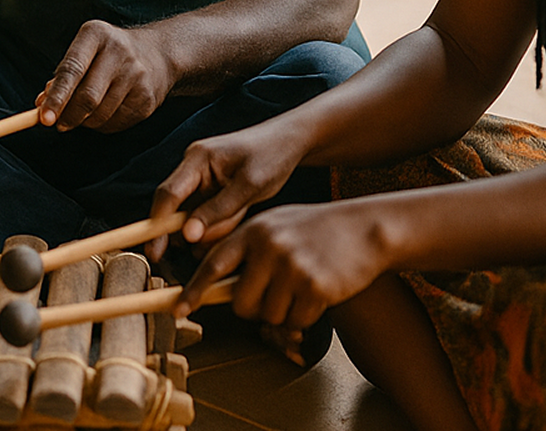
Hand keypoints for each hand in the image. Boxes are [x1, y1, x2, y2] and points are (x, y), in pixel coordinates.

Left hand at [38, 20, 176, 131]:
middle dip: (69, 116)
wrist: (158, 54)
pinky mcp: (148, 99)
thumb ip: (63, 75)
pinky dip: (102, 125)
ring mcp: (138, 76)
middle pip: (88, 97)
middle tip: (58, 125)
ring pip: (101, 115)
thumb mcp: (85, 51)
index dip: (57, 97)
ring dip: (85, 122)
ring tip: (83, 114)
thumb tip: (41, 104)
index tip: (44, 118)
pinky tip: (102, 114)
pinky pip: (116, 123)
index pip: (72, 69)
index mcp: (97, 34)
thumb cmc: (108, 54)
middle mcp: (120, 52)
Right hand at [148, 126, 302, 259]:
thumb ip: (218, 210)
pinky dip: (219, 224)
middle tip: (161, 257)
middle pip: (174, 206)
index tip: (155, 250)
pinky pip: (207, 215)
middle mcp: (193, 168)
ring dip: (212, 228)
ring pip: (192, 215)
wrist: (289, 142)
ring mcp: (201, 179)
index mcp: (198, 158)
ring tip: (240, 216)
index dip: (158, 223)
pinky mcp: (211, 190)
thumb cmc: (272, 156)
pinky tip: (239, 216)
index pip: (169, 193)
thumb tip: (188, 235)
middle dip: (178, 231)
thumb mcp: (250, 185)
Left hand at [180, 201, 389, 332]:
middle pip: (240, 303)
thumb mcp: (276, 226)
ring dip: (283, 311)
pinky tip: (318, 293)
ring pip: (269, 315)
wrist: (366, 228)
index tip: (179, 309)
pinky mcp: (315, 286)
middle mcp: (268, 247)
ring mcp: (292, 266)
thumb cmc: (317, 229)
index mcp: (253, 231)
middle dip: (252, 309)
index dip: (194, 290)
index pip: (213, 265)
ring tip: (300, 287)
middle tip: (271, 297)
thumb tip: (217, 283)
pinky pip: (297, 320)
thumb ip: (247, 249)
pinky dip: (305, 315)